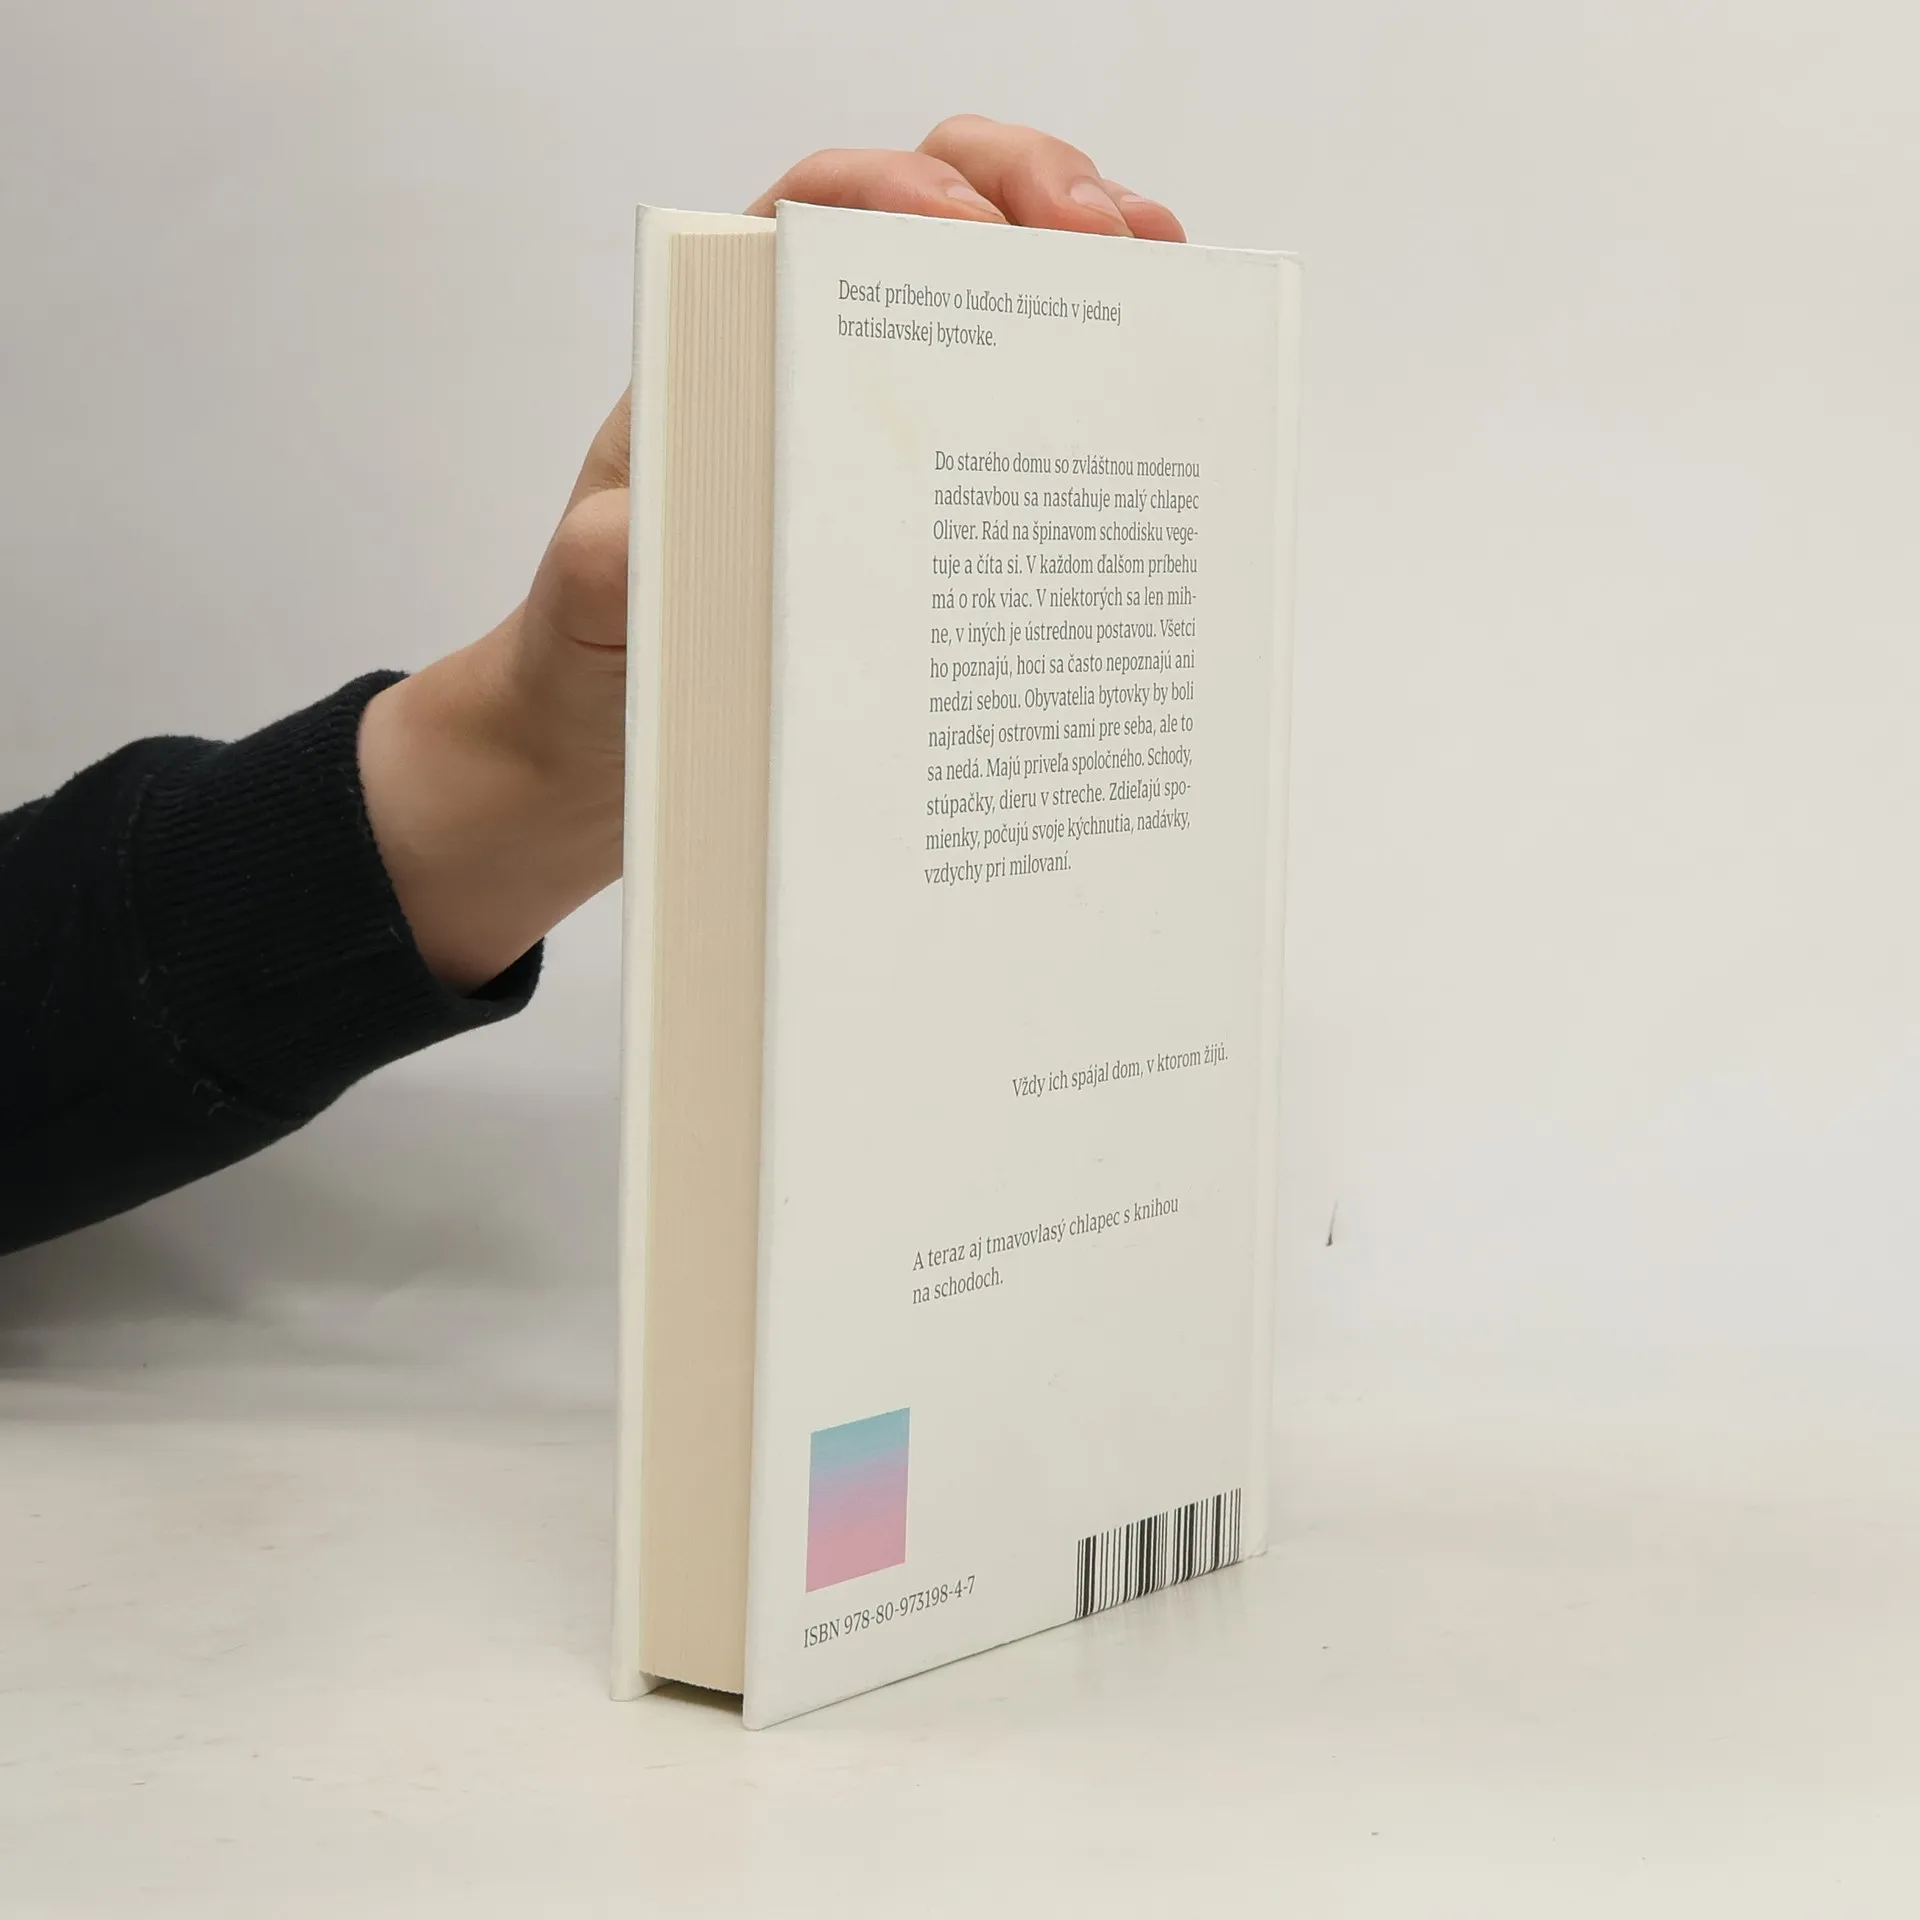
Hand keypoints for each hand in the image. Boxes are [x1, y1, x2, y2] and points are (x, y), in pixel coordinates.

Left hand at [358, 118, 1183, 990]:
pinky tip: (1152, 393)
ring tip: (1161, 280)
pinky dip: (1094, 375)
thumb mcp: (588, 610)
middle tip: (1104, 242)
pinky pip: (1024, 407)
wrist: (618, 737)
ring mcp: (885, 417)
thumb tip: (648, 541)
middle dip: (1030, 192)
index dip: (896, 189)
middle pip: (935, 207)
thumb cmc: (599, 652)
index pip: (815, 210)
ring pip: (1000, 289)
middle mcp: (813, 356)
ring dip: (1089, 263)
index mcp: (727, 350)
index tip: (963, 226)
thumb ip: (604, 566)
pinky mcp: (937, 493)